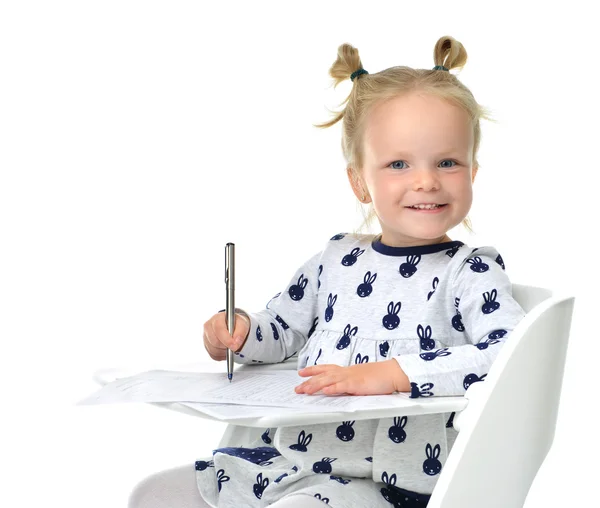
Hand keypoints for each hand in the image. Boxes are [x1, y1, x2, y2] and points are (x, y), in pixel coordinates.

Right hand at [203, 311, 249, 360]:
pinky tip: (226, 350)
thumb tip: (236, 342)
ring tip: (230, 346)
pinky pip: (213, 355)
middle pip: (214, 341)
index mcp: (217, 318)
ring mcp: (205, 337)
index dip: (226, 339)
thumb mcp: (242, 324)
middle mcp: (208, 326)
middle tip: (234, 345)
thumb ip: (240, 332)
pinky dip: (221, 355)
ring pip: (213, 350)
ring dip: (224, 351)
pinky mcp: (206, 346)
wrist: (233, 327)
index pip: (218, 329)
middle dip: (226, 346)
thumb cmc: (236, 324)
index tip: (234, 346)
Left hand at [294, 360, 409, 395]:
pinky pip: (343, 386)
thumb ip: (350, 382)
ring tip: (305, 390)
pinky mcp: (357, 384)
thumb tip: (341, 387)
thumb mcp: (360, 378)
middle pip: (323, 375)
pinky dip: (333, 388)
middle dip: (309, 381)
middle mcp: (346, 372)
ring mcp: (351, 377)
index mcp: (347, 370)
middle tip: (297, 388)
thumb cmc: (379, 377)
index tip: (301, 372)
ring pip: (329, 380)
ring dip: (316, 385)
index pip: (326, 368)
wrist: (392, 373)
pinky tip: (325, 391)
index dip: (313, 370)